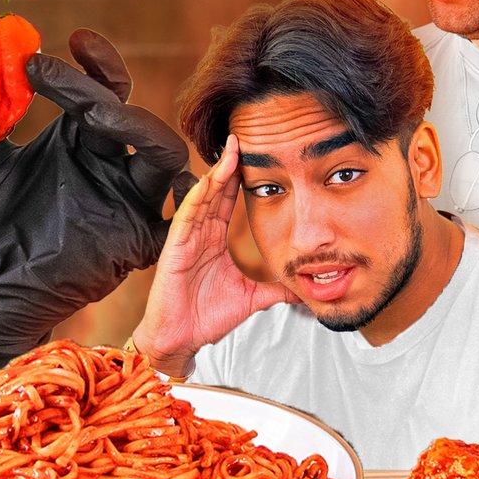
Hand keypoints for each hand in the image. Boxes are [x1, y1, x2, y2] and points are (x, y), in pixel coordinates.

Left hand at [0, 30, 193, 369]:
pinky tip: (166, 181)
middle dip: (100, 89)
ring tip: (97, 115)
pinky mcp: (131, 244)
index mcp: (76, 143)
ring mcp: (122, 204)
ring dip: (140, 127)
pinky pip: (173, 221)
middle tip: (57, 76)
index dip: (98, 62)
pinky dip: (183, 200)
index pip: (104, 90)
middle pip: (128, 116)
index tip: (73, 41)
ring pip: (163, 155)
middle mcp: (106, 168)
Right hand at [133, 137, 293, 374]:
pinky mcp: (174, 250)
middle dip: (228, 166)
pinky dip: (196, 199)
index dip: (239, 178)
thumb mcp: (252, 298)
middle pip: (215, 192)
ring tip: (229, 152)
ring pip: (201, 199)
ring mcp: (186, 241)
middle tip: (241, 139)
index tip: (256, 156)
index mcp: (215, 241)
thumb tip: (304, 290)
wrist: (183, 339)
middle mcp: (200, 235)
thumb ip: (276, 290)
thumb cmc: (208, 317)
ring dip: (214, 175)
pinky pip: (186, 219)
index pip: (228, 202)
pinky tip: (207, 182)